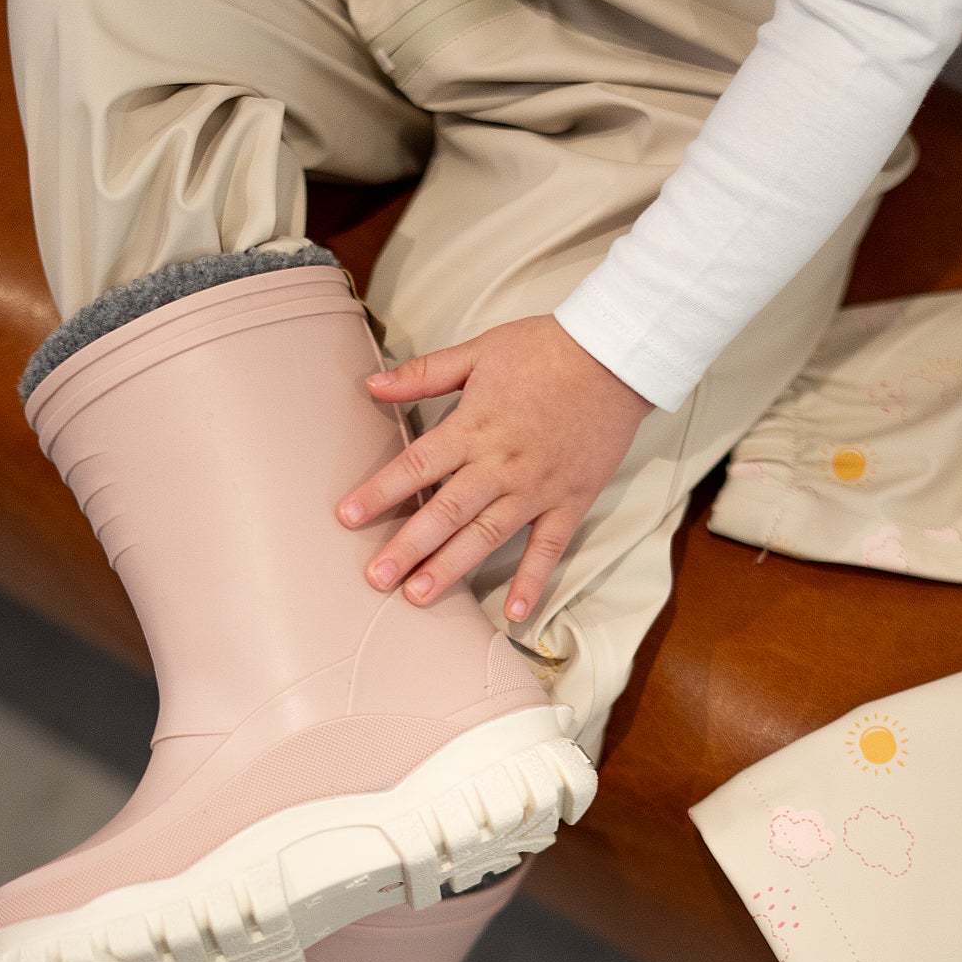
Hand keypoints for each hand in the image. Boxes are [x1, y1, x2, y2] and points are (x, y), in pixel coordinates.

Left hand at [336, 314, 654, 623]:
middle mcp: (501, 464)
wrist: (615, 356)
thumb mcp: (479, 351)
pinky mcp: (570, 501)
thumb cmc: (545, 349)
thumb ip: (424, 373)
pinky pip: (549, 548)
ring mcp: (536, 488)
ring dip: (452, 568)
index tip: (347, 518)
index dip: (380, 492)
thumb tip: (373, 384)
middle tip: (376, 579)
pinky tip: (514, 612)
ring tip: (419, 596)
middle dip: (407, 547)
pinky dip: (532, 580)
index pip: (416, 466)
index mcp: (473, 427)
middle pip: (445, 512)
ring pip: (487, 535)